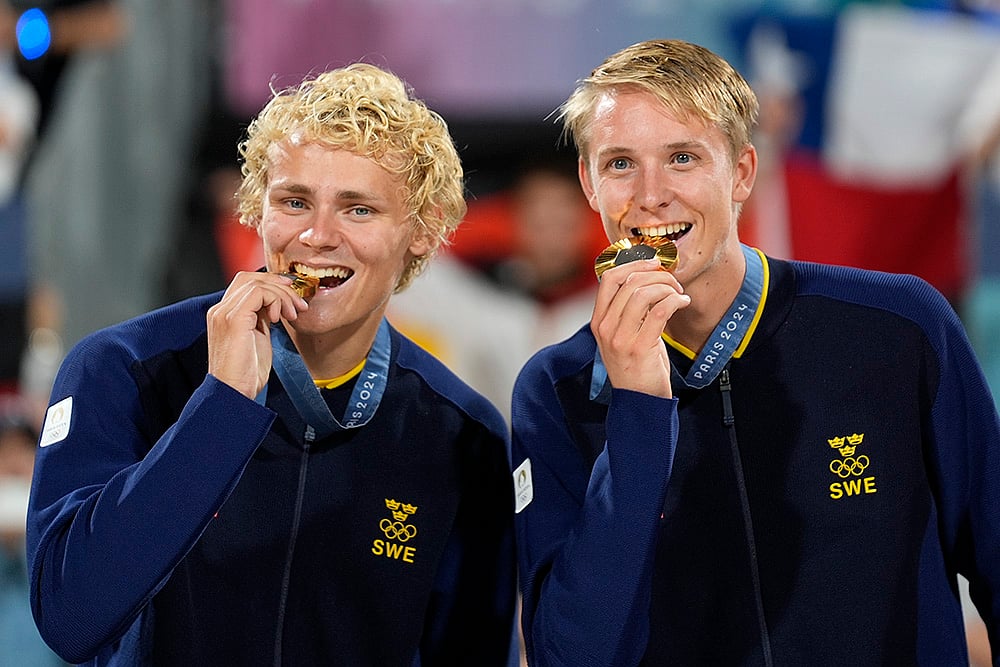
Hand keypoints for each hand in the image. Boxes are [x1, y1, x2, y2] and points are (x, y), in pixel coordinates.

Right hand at [206, 272, 307, 397]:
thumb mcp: (258, 339)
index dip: (272, 283)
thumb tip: (277, 306)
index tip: (292, 295)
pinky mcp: (234, 319)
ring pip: (257, 283)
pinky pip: (258, 293)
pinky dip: (275, 300)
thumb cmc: (246, 374)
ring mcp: (224, 313)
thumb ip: (263, 319)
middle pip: (250, 278)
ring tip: (293, 315)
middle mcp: (220, 310)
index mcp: (224, 314)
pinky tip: (281, 319)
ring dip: (283, 296)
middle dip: (280, 286)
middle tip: (299, 304)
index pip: (246, 283)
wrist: (233, 393)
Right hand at [591, 259, 689, 397]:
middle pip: (629, 281)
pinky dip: (676, 300)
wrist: (640, 400)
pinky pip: (660, 310)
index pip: (609, 278)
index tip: (654, 264)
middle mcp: (605, 328)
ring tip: (678, 294)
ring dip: (667, 287)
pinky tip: (684, 303)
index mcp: (599, 321)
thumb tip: (649, 278)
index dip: (633, 263)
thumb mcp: (623, 335)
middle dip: (657, 275)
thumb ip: (628, 310)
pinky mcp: (640, 348)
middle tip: (673, 281)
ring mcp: (620, 339)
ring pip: (643, 293)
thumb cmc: (637, 366)